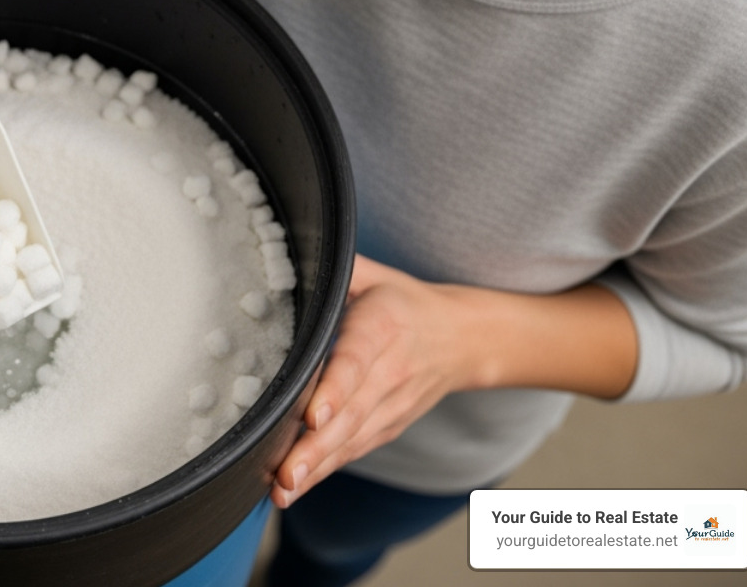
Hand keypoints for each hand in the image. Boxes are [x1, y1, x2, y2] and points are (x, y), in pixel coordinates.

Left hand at [270, 255, 476, 507]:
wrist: (462, 338)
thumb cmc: (401, 302)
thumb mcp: (371, 273)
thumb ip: (332, 267)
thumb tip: (288, 255)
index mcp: (382, 327)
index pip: (355, 362)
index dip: (335, 390)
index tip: (314, 415)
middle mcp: (389, 371)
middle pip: (351, 414)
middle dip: (316, 447)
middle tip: (285, 473)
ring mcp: (391, 405)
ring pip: (352, 440)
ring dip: (317, 468)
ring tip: (284, 490)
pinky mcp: (389, 426)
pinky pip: (355, 450)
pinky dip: (326, 471)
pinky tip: (296, 487)